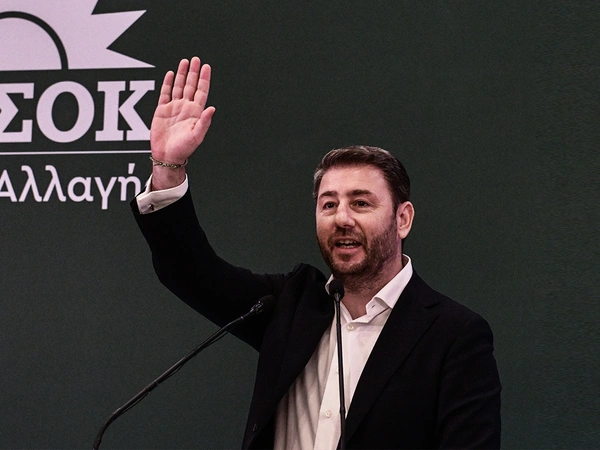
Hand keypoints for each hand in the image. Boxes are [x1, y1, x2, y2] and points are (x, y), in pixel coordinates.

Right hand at [150, 57, 214, 188]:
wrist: (167, 155)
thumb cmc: (184, 148)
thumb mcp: (197, 135)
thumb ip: (204, 122)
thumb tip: (212, 108)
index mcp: (196, 113)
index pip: (201, 91)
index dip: (204, 79)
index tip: (206, 67)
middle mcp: (186, 108)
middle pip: (191, 86)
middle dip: (194, 72)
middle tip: (196, 59)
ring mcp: (174, 108)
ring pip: (179, 87)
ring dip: (182, 74)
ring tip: (185, 62)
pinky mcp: (162, 110)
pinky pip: (165, 93)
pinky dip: (168, 83)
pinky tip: (171, 74)